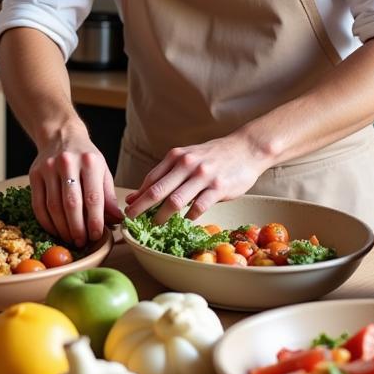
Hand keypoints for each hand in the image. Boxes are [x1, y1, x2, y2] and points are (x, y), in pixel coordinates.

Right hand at [29, 127, 122, 247]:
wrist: (60, 134)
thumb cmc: (85, 156)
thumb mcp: (102, 170)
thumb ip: (108, 195)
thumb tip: (117, 220)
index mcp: (89, 161)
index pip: (93, 197)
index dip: (94, 220)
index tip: (96, 235)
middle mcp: (67, 162)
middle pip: (71, 204)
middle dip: (77, 228)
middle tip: (82, 242)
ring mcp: (48, 168)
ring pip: (53, 206)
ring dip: (62, 228)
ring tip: (70, 239)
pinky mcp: (34, 174)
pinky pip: (38, 204)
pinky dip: (46, 222)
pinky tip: (55, 230)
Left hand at [123, 132, 273, 223]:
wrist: (245, 148)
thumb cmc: (212, 157)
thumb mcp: (186, 159)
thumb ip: (166, 175)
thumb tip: (138, 195)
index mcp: (176, 156)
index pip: (150, 179)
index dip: (137, 196)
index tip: (127, 209)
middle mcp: (187, 164)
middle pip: (158, 190)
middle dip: (141, 207)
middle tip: (131, 220)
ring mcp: (203, 176)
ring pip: (176, 200)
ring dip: (162, 216)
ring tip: (154, 225)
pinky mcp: (219, 187)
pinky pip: (199, 206)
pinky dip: (190, 216)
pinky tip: (186, 221)